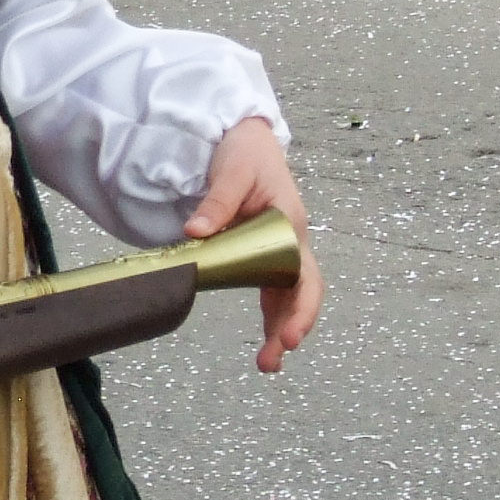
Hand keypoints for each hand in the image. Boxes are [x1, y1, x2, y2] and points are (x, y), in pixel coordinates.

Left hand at [183, 116, 320, 374]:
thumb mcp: (232, 171)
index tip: (288, 335)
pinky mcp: (265, 252)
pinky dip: (270, 313)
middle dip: (291, 327)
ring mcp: (280, 248)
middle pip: (301, 293)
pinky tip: (263, 337)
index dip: (300, 308)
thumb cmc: (244, 151)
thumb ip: (217, 201)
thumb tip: (195, 233)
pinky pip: (271, 287)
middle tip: (271, 360)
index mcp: (291, 224)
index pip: (304, 275)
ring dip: (280, 328)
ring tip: (267, 364)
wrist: (245, 136)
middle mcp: (292, 241)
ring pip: (288, 296)